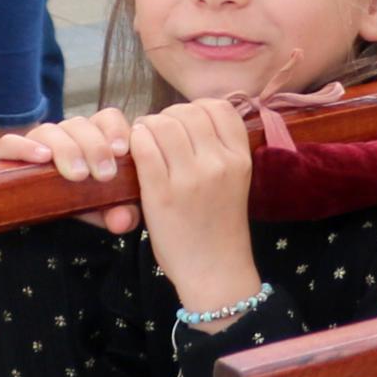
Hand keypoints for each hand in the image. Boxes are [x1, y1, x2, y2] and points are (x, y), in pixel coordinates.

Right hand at [0, 108, 144, 233]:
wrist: (26, 211)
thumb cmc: (74, 202)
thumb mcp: (100, 210)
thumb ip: (118, 213)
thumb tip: (123, 221)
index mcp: (92, 138)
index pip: (106, 118)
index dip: (116, 130)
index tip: (122, 151)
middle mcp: (65, 135)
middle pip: (80, 124)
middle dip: (96, 148)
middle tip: (105, 175)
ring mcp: (34, 141)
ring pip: (50, 130)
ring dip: (67, 150)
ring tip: (78, 175)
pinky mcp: (4, 154)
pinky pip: (10, 142)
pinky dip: (26, 147)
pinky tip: (42, 158)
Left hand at [127, 99, 262, 311]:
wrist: (214, 268)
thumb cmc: (221, 226)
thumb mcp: (236, 182)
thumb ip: (221, 151)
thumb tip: (194, 119)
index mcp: (241, 158)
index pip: (220, 108)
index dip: (197, 109)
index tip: (186, 125)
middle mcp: (219, 162)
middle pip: (188, 112)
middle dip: (168, 116)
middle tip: (159, 133)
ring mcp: (191, 177)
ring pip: (163, 124)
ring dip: (148, 127)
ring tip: (144, 141)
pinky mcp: (161, 192)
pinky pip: (144, 148)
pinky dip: (136, 142)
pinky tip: (135, 152)